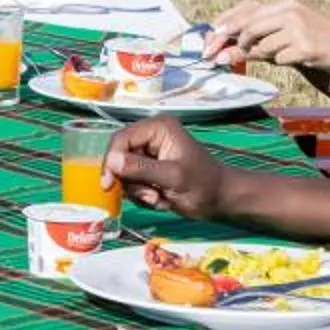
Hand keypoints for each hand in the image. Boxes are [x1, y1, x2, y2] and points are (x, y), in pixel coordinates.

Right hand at [104, 116, 228, 217]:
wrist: (221, 201)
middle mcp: (150, 137)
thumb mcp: (172, 177)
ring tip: (160, 198)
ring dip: (139, 192)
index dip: (111, 160)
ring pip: (124, 174)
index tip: (108, 184)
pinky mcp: (150, 170)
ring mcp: (149, 154)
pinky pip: (133, 183)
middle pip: (119, 157)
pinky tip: (162, 200)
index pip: (121, 139)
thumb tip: (112, 161)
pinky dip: (143, 196)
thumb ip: (141, 168)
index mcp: (158, 128)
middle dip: (132, 181)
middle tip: (150, 196)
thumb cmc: (203, 185)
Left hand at [206, 0, 329, 79]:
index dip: (225, 24)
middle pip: (249, 26)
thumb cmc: (316, 42)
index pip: (247, 10)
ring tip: (281, 54)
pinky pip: (279, 58)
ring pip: (262, 45)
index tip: (210, 40)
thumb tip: (225, 53)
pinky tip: (296, 58)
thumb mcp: (287, 36)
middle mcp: (290, 11)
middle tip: (217, 58)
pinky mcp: (305, 46)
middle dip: (231, 43)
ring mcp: (299, 28)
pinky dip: (281, 62)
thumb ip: (259, 41)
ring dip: (263, 55)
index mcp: (286, 4)